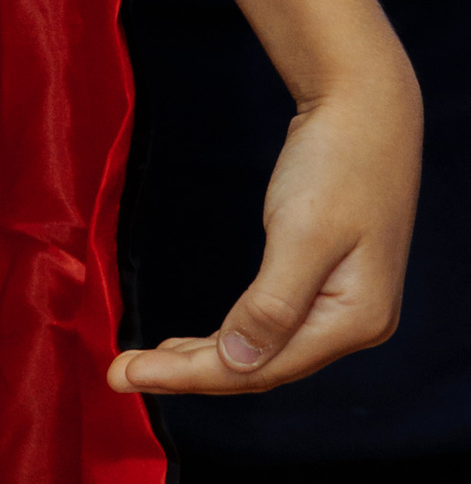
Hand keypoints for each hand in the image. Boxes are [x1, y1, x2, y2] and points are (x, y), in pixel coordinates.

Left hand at [111, 62, 421, 396]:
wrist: (366, 105)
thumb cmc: (337, 162)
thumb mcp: (302, 233)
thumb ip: (271, 305)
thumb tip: (236, 362)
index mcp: (357, 320)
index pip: (261, 368)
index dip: (191, 377)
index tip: (125, 376)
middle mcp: (356, 325)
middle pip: (260, 366)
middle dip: (187, 372)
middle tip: (117, 374)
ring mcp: (343, 305)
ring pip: (262, 350)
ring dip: (204, 359)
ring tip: (144, 363)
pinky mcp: (326, 284)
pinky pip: (269, 325)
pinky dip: (228, 335)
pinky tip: (194, 343)